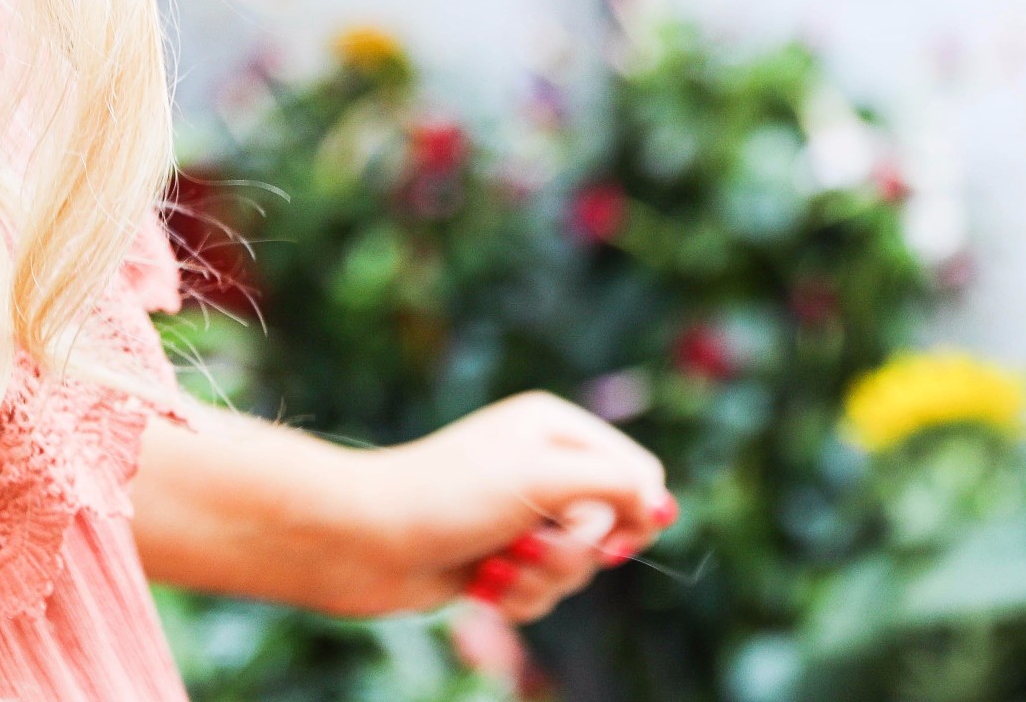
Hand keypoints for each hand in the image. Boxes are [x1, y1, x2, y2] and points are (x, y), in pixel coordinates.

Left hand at [355, 393, 672, 622]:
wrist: (363, 539)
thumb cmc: (446, 496)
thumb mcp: (540, 477)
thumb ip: (614, 483)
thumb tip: (662, 504)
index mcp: (553, 428)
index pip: (638, 471)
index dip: (634, 514)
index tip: (607, 539)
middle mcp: (540, 466)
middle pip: (611, 528)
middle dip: (572, 552)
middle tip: (525, 542)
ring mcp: (518, 515)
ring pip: (576, 569)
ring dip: (539, 580)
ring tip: (492, 564)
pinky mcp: (498, 558)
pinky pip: (542, 595)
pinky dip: (515, 598)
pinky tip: (477, 584)